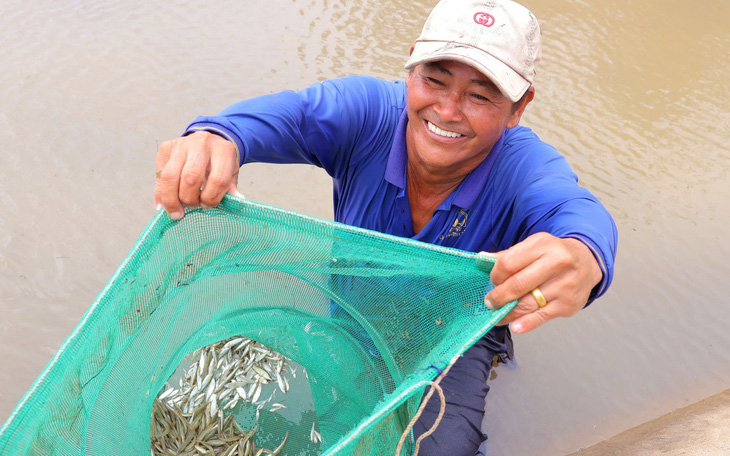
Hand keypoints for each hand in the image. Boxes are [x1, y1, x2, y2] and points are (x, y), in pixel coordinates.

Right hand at [154, 131, 242, 219]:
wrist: (208, 142)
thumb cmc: (220, 162)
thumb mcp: (231, 172)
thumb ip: (231, 187)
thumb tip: (238, 201)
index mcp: (223, 150)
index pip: (218, 179)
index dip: (212, 198)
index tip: (207, 205)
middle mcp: (201, 144)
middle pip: (191, 178)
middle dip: (189, 199)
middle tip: (192, 207)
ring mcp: (181, 145)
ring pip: (169, 176)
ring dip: (171, 199)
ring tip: (175, 212)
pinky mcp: (166, 148)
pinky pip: (159, 175)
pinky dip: (159, 194)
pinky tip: (162, 205)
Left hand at [482, 232, 602, 333]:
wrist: (587, 263)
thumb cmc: (553, 255)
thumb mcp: (533, 247)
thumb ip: (508, 255)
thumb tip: (482, 260)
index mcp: (542, 245)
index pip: (508, 263)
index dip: (495, 276)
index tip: (492, 282)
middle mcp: (556, 263)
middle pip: (517, 285)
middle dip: (498, 297)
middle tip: (490, 302)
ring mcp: (564, 285)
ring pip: (527, 304)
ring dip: (507, 313)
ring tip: (498, 315)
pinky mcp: (568, 304)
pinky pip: (541, 317)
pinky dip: (525, 324)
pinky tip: (515, 326)